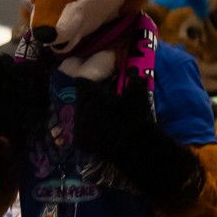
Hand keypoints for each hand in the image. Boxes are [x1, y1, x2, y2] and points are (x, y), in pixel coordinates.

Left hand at [73, 78, 203, 211]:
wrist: (134, 146)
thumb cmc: (135, 116)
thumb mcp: (138, 94)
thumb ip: (135, 80)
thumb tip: (135, 71)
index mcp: (92, 95)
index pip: (82, 83)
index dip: (89, 84)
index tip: (95, 87)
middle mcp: (81, 109)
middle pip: (80, 100)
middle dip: (88, 101)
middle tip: (100, 105)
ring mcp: (80, 127)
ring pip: (79, 117)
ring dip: (87, 117)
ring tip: (99, 120)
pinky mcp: (81, 142)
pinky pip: (81, 134)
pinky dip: (88, 134)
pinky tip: (99, 135)